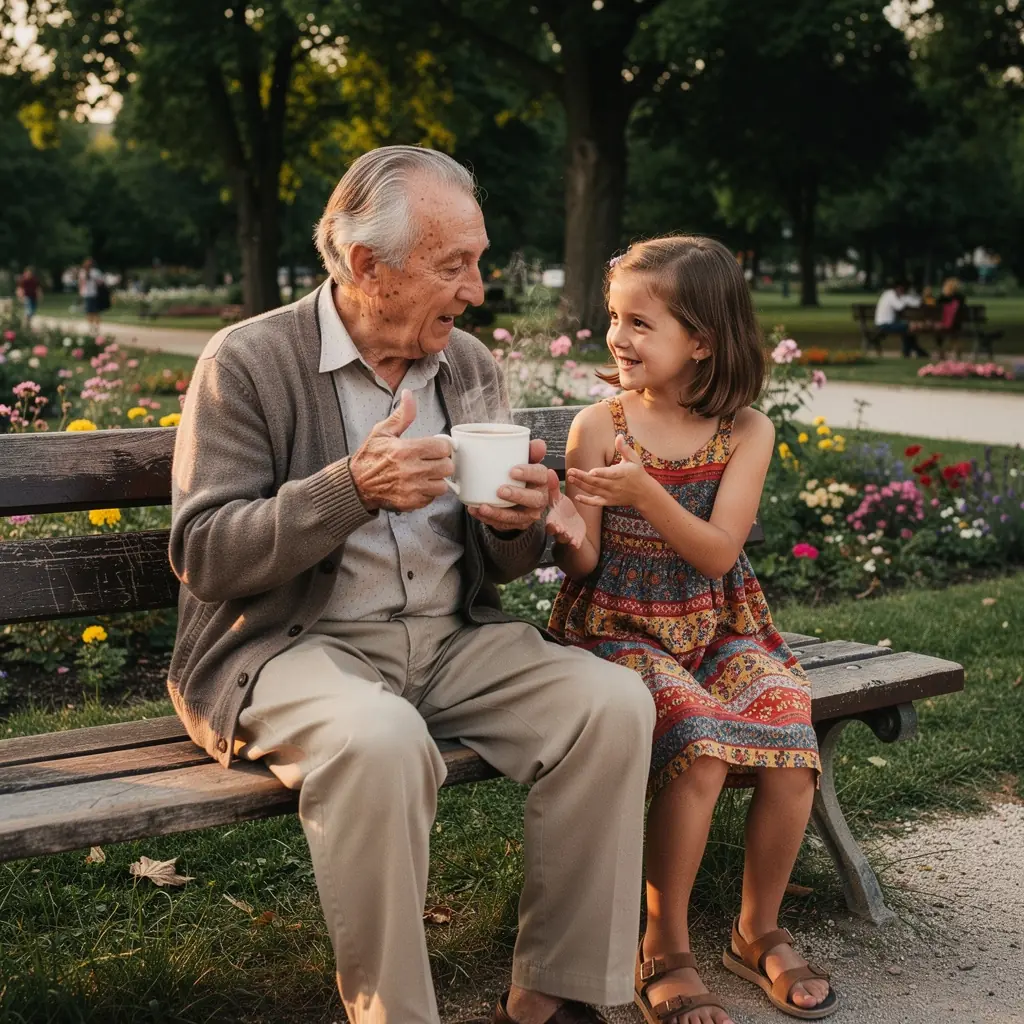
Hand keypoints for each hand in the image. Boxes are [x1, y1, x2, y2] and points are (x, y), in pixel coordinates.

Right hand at [349, 390, 454, 511]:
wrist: (356, 484)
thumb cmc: (369, 457)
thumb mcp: (382, 432)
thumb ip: (402, 415)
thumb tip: (408, 395)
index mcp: (406, 450)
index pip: (443, 447)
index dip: (441, 446)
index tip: (436, 447)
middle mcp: (411, 470)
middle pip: (447, 467)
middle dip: (442, 462)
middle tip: (432, 461)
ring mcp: (412, 489)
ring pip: (443, 485)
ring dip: (437, 479)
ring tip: (426, 474)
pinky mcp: (411, 503)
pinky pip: (432, 498)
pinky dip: (428, 493)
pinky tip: (418, 485)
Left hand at [468, 438, 553, 532]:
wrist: (516, 496)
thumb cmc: (519, 474)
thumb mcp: (524, 460)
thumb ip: (529, 451)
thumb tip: (539, 444)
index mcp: (542, 480)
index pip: (541, 475)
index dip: (529, 473)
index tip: (513, 471)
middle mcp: (539, 498)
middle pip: (534, 499)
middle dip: (517, 495)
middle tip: (500, 490)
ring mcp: (528, 514)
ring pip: (517, 517)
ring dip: (499, 513)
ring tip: (483, 507)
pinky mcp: (516, 524)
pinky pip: (503, 525)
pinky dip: (488, 519)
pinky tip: (476, 511)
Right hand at [544, 474, 585, 549]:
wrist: (572, 520)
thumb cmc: (562, 509)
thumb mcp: (558, 499)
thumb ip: (553, 488)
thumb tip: (549, 472)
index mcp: (553, 519)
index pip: (549, 523)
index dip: (551, 524)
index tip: (553, 523)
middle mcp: (558, 528)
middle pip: (555, 533)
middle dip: (558, 532)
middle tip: (560, 530)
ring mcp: (566, 534)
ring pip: (565, 539)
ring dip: (567, 538)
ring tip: (569, 537)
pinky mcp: (575, 538)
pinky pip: (574, 543)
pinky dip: (575, 544)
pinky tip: (577, 544)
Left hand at [566, 434, 651, 508]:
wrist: (644, 494)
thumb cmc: (638, 473)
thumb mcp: (634, 459)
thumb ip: (624, 448)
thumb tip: (619, 436)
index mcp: (622, 474)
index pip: (610, 474)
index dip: (600, 473)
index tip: (591, 471)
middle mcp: (615, 485)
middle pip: (597, 482)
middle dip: (582, 477)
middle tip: (570, 471)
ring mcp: (611, 495)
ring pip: (594, 491)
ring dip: (581, 485)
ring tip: (570, 478)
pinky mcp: (609, 501)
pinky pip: (596, 503)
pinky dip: (586, 501)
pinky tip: (577, 497)